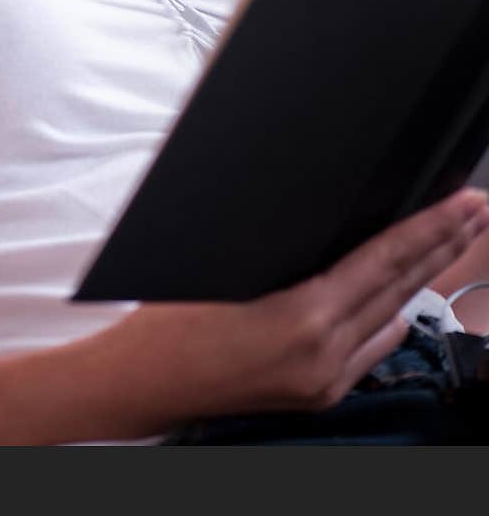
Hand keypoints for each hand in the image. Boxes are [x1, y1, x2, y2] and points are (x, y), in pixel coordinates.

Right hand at [99, 186, 488, 435]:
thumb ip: (289, 252)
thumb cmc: (168, 320)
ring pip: (391, 317)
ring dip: (423, 275)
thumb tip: (330, 219)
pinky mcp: (318, 394)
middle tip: (476, 209)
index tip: (463, 202)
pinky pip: (370, 346)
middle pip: (401, 287)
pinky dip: (391, 312)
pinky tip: (403, 291)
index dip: (430, 227)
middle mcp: (324, 356)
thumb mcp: (226, 266)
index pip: (385, 259)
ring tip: (453, 239)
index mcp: (303, 318)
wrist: (142, 384)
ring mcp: (324, 381)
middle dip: (443, 244)